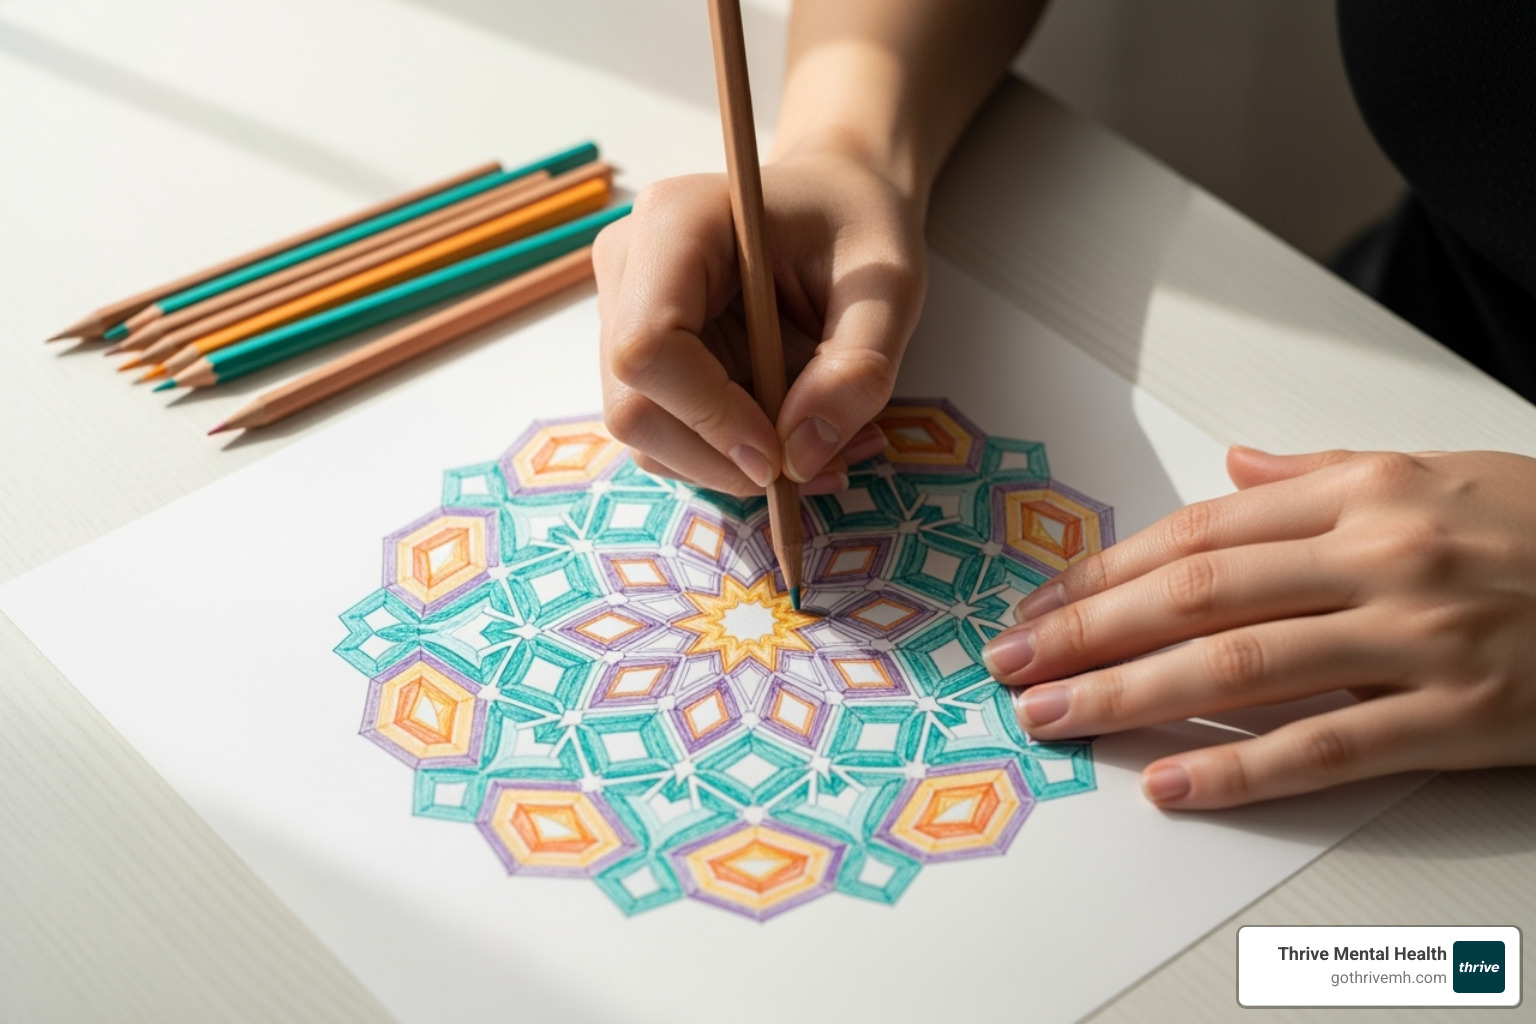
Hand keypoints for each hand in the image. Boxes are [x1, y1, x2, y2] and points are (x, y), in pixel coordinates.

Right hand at [594, 146, 925, 495]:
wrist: (834, 199)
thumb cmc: (857, 223)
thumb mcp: (891, 287)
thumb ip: (857, 369)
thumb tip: (800, 457)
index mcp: (677, 222)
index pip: (648, 347)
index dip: (709, 417)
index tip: (782, 454)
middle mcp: (630, 265)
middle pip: (632, 405)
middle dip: (720, 459)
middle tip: (813, 468)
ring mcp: (624, 311)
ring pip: (645, 433)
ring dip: (730, 467)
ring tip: (822, 450)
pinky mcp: (641, 352)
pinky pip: (667, 433)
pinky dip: (729, 457)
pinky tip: (794, 438)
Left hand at [982, 447, 1535, 808]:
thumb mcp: (1430, 469)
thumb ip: (1314, 473)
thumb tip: (1224, 467)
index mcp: (1360, 494)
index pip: (1197, 535)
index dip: (1105, 571)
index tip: (1040, 602)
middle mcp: (1377, 555)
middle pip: (1196, 595)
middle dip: (1087, 631)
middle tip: (1011, 663)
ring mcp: (1417, 635)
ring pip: (1241, 665)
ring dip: (1131, 693)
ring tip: (1056, 717)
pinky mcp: (1460, 714)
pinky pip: (1328, 745)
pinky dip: (1241, 765)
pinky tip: (1171, 780)